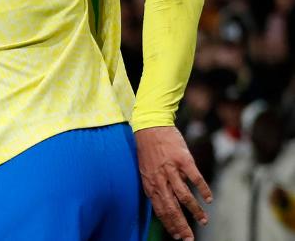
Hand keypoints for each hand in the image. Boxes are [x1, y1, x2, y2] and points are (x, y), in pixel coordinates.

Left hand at [135, 126, 212, 240]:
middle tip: (190, 238)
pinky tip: (208, 198)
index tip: (178, 237)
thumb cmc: (150, 150)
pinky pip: (194, 178)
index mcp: (150, 183)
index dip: (169, 225)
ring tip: (204, 220)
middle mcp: (159, 179)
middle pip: (171, 208)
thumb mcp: (147, 171)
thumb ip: (156, 187)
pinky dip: (203, 189)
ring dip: (194, 211)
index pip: (160, 210)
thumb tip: (165, 205)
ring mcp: (171, 169)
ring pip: (183, 196)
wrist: (150, 126)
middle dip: (181, 225)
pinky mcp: (182, 159)